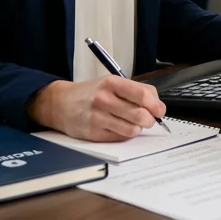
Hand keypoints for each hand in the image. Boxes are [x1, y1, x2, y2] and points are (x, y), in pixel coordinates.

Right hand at [26, 77, 164, 141]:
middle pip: (140, 115)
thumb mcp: (111, 83)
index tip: (160, 111)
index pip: (142, 95)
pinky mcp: (93, 133)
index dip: (156, 105)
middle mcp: (104, 99)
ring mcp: (98, 117)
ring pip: (132, 130)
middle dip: (149, 120)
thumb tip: (157, 105)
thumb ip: (136, 90)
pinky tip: (118, 127)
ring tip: (131, 123)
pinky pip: (119, 138)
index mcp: (112, 83)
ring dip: (137, 128)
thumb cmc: (91, 93)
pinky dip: (124, 134)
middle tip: (148, 119)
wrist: (60, 104)